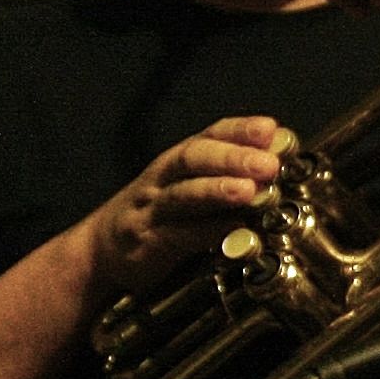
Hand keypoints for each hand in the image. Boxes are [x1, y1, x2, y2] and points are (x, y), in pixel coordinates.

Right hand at [86, 117, 289, 295]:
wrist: (101, 249)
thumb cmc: (159, 214)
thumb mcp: (191, 186)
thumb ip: (230, 173)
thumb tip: (279, 156)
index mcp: (178, 160)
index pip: (210, 134)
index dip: (240, 130)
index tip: (271, 129)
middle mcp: (164, 178)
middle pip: (194, 158)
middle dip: (232, 158)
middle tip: (268, 164)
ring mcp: (152, 209)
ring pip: (184, 194)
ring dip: (218, 190)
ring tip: (249, 191)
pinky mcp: (148, 241)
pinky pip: (179, 233)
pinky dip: (207, 230)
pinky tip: (232, 228)